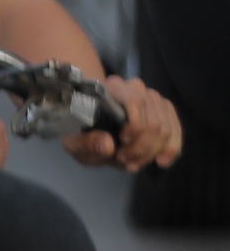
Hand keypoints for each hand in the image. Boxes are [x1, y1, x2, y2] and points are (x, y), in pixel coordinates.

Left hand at [66, 73, 181, 171]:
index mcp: (110, 88)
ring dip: (152, 152)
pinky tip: (161, 162)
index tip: (122, 144)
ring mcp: (153, 97)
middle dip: (141, 147)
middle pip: (153, 121)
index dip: (135, 127)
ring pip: (165, 129)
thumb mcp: (75, 143)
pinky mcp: (165, 109)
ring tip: (133, 163)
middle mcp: (134, 87)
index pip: (134, 101)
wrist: (93, 127)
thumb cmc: (82, 132)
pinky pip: (177, 131)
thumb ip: (87, 144)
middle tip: (124, 160)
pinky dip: (171, 149)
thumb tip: (108, 144)